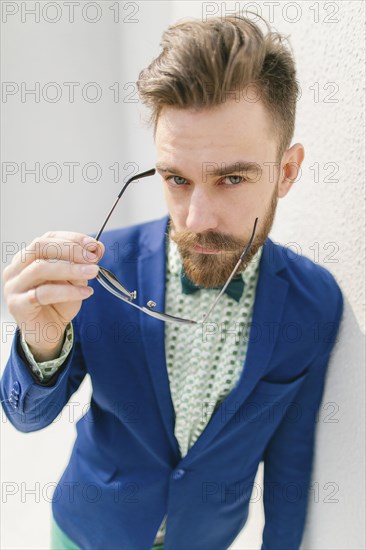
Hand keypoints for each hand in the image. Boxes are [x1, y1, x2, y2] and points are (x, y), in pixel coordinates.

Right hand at [2, 231, 104, 361]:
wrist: (48, 332)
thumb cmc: (59, 303)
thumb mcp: (75, 280)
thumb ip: (82, 264)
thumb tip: (97, 248)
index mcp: (28, 257)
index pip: (48, 238)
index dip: (72, 239)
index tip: (94, 245)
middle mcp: (16, 268)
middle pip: (40, 247)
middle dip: (70, 250)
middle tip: (92, 258)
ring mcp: (14, 286)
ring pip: (40, 268)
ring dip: (71, 269)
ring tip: (92, 272)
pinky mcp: (18, 305)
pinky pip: (43, 293)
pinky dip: (68, 291)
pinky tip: (85, 292)